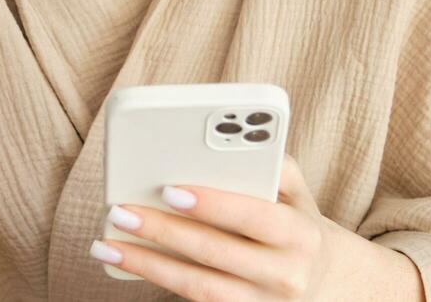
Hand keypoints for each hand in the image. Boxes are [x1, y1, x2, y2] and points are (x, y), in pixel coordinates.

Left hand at [92, 158, 419, 300]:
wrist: (323, 283)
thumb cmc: (297, 225)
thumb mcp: (300, 195)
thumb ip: (277, 166)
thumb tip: (241, 143)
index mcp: (301, 236)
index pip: (255, 217)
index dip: (213, 204)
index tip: (170, 189)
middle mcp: (285, 275)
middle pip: (216, 253)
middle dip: (164, 232)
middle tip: (121, 210)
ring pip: (199, 286)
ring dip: (148, 265)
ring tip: (107, 244)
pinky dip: (159, 282)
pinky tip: (128, 262)